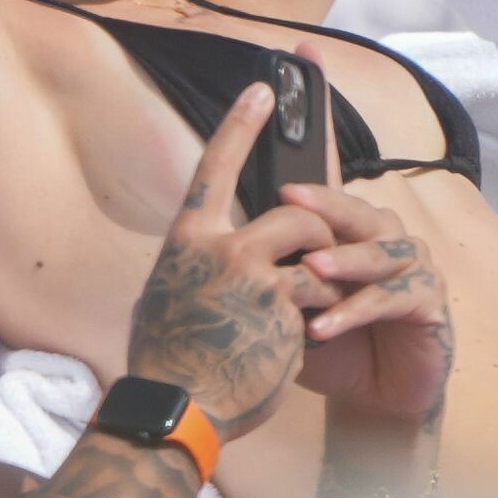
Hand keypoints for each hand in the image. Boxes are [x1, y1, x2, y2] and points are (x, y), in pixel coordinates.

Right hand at [127, 83, 346, 440]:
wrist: (179, 408)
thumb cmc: (171, 359)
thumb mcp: (170, 294)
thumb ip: (200, 261)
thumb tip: (216, 243)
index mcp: (188, 240)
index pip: (216, 166)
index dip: (241, 125)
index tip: (264, 89)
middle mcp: (219, 247)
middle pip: (295, 211)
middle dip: (319, 236)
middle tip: (318, 267)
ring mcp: (252, 273)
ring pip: (316, 246)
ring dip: (326, 275)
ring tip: (311, 308)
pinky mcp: (282, 304)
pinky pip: (322, 290)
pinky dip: (323, 312)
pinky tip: (304, 339)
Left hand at [287, 184, 452, 428]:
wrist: (375, 400)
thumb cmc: (336, 348)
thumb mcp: (302, 311)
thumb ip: (287, 279)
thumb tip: (242, 248)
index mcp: (361, 235)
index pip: (337, 205)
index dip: (313, 195)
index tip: (279, 189)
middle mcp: (392, 241)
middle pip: (362, 215)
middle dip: (327, 207)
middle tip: (292, 200)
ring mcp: (417, 268)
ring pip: (381, 253)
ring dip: (345, 259)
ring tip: (311, 266)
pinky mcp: (430, 301)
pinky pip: (391, 298)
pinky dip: (356, 310)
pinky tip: (323, 326)